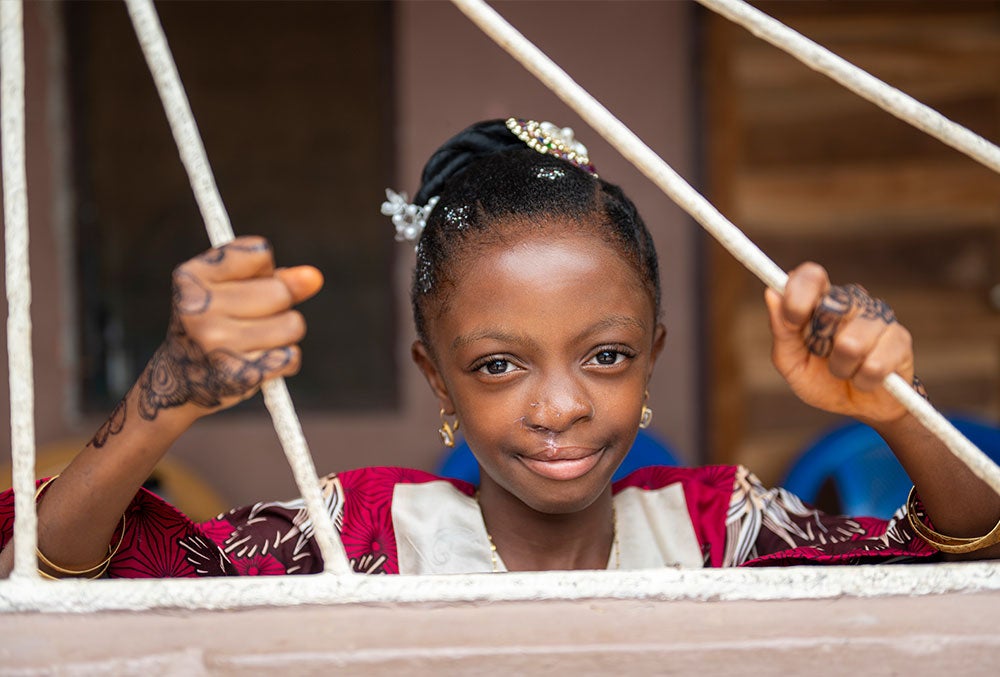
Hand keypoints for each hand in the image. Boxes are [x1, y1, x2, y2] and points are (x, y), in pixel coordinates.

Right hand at [136, 236, 322, 420]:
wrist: (180, 382)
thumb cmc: (215, 324)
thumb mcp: (233, 291)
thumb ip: (276, 278)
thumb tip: (314, 278)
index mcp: (191, 278)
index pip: (260, 254)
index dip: (264, 271)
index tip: (244, 286)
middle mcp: (197, 308)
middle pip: (280, 292)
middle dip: (280, 305)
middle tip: (251, 320)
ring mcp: (215, 343)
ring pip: (292, 325)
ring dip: (286, 334)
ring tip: (258, 342)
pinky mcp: (236, 374)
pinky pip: (290, 356)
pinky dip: (285, 359)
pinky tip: (260, 363)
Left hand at [764, 262, 914, 423]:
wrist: (860, 408)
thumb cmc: (821, 380)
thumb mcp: (791, 361)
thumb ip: (781, 330)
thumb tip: (772, 293)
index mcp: (820, 301)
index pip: (810, 276)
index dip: (798, 292)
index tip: (792, 318)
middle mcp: (851, 302)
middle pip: (834, 303)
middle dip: (822, 341)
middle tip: (823, 356)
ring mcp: (878, 317)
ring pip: (851, 343)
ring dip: (841, 369)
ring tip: (845, 371)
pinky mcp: (900, 339)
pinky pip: (874, 364)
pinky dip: (863, 381)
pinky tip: (866, 379)